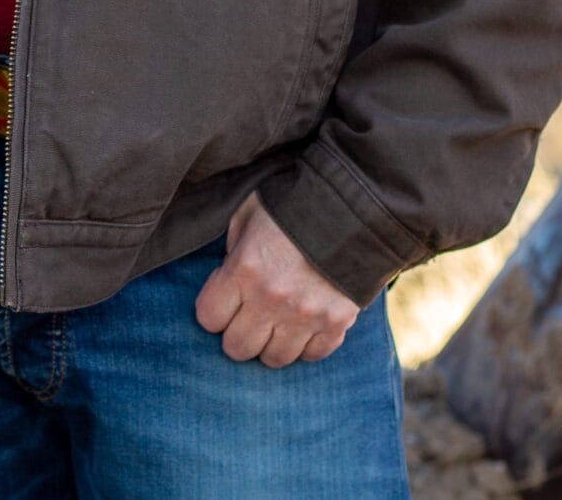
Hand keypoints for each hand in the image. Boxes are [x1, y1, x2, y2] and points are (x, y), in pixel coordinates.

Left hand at [193, 189, 359, 365]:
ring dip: (272, 341)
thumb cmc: (294, 201)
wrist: (354, 203)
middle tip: (249, 311)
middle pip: (237, 348)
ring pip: (274, 359)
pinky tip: (306, 321)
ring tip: (278, 318)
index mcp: (245, 269)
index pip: (208, 318)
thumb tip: (228, 272)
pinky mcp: (336, 323)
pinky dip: (307, 343)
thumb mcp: (250, 211)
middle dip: (238, 330)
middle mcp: (272, 299)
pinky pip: (312, 355)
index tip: (225, 295)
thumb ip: (233, 244)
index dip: (213, 307)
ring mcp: (305, 316)